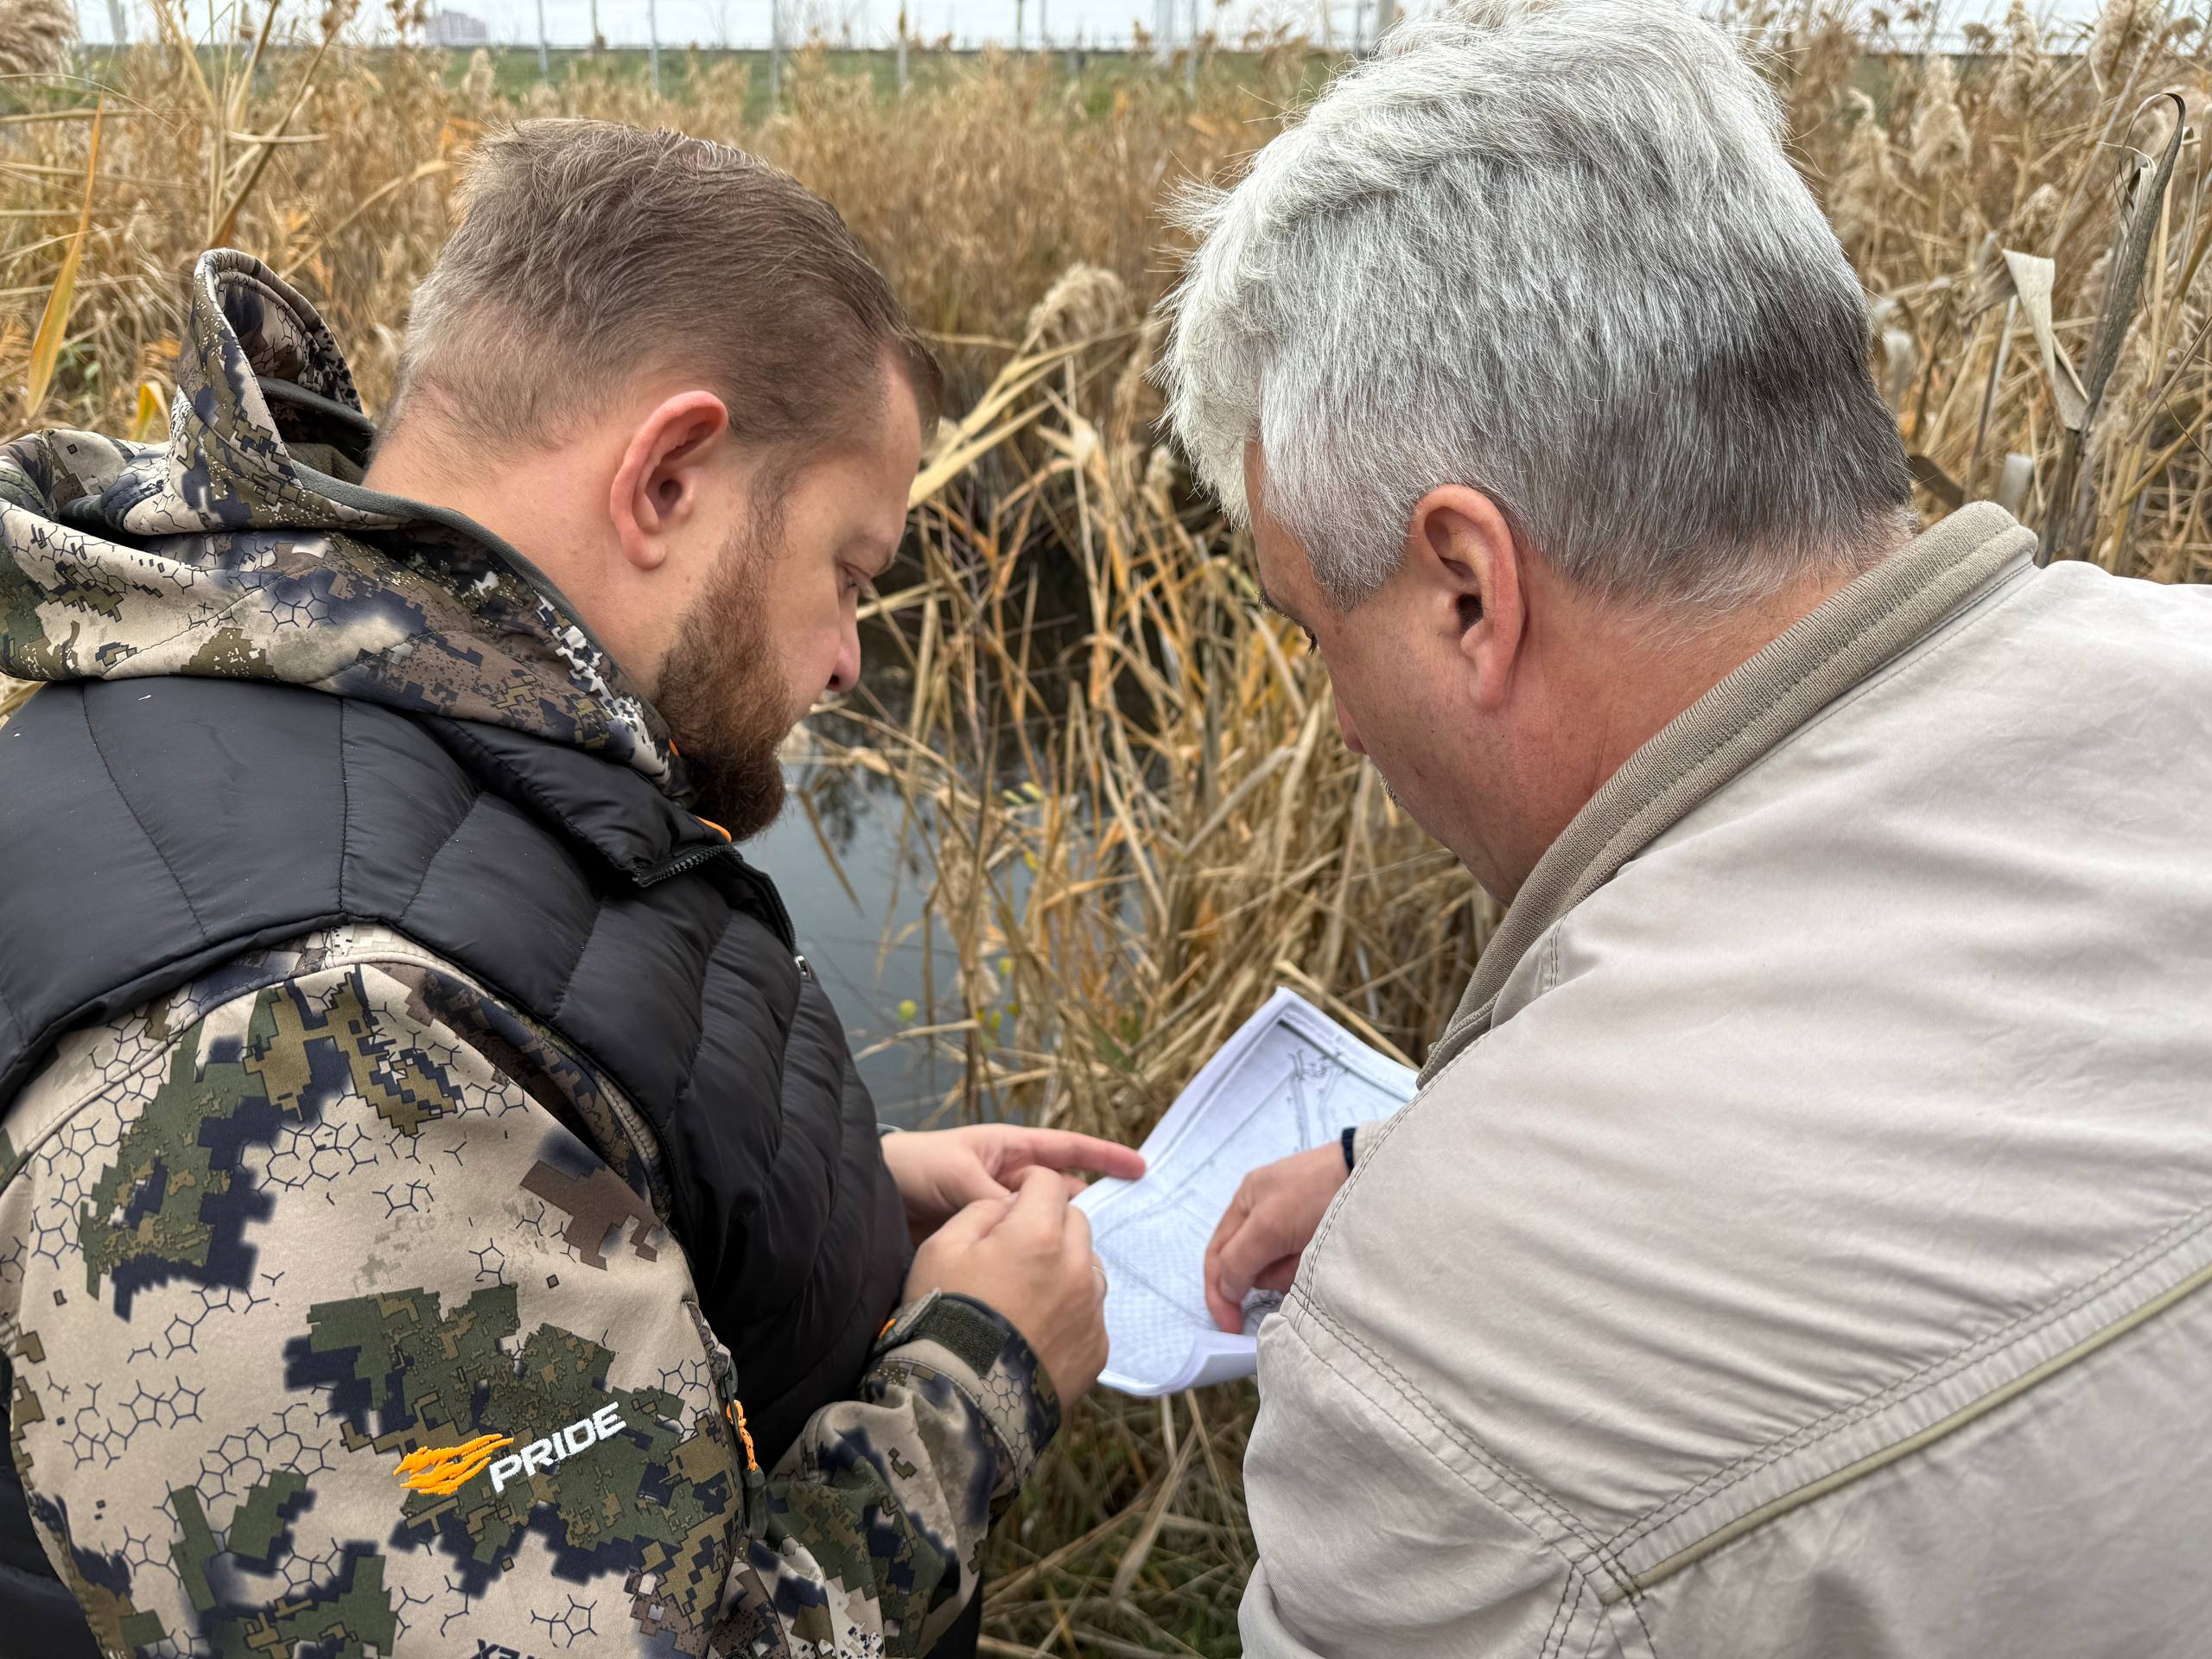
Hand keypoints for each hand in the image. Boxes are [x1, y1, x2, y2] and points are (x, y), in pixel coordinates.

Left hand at [881, 1123, 1143, 1244]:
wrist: (871, 1196)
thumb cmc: (915, 1167)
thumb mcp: (959, 1173)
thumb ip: (996, 1196)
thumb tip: (1026, 1224)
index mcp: (1010, 1151)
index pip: (1067, 1149)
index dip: (1104, 1156)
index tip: (1140, 1168)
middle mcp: (1009, 1181)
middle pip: (1058, 1194)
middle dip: (1083, 1210)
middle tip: (1111, 1235)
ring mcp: (997, 1213)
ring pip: (1039, 1227)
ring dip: (1057, 1240)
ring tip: (1085, 1265)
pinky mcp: (983, 1243)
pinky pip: (1016, 1250)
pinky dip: (1032, 1261)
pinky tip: (1049, 1281)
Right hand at [906, 1166, 1109, 1403]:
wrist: (962, 1402)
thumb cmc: (945, 1316)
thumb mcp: (941, 1247)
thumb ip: (981, 1211)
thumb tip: (1012, 1205)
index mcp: (1040, 1233)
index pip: (1049, 1183)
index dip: (1029, 1183)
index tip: (1014, 1197)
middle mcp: (1077, 1267)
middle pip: (1076, 1223)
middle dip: (1050, 1223)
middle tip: (1018, 1248)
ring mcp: (1092, 1310)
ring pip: (1088, 1267)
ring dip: (1066, 1267)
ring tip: (1030, 1292)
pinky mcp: (1097, 1348)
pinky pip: (1090, 1313)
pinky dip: (1071, 1311)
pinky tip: (1040, 1329)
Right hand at [1203, 1143, 1348, 1331]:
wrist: (1372, 1174)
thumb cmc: (1314, 1192)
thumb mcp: (1268, 1225)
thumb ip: (1238, 1260)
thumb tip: (1226, 1290)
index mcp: (1245, 1203)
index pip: (1218, 1256)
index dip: (1218, 1293)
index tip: (1231, 1328)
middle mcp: (1265, 1216)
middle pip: (1251, 1266)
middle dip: (1270, 1274)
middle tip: (1295, 1265)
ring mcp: (1293, 1228)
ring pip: (1279, 1271)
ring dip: (1292, 1271)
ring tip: (1315, 1253)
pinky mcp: (1318, 1239)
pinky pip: (1302, 1268)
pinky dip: (1309, 1267)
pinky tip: (1325, 1253)